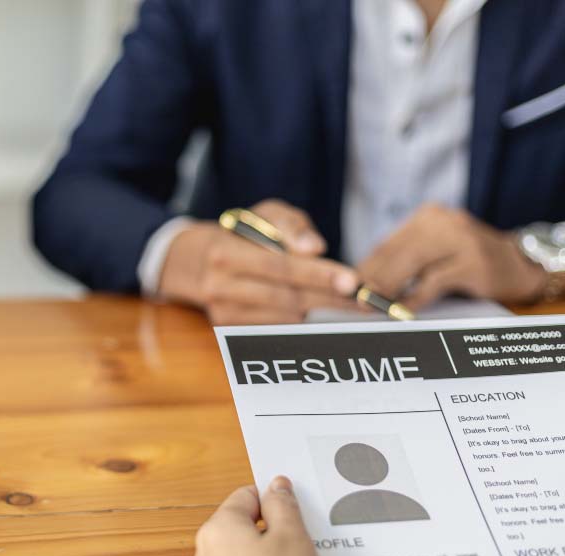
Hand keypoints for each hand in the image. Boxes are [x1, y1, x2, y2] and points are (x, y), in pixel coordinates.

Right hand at [158, 199, 359, 323]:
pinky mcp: (229, 331)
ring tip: (349, 305)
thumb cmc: (243, 235)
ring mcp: (223, 313)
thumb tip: (315, 248)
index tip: (353, 281)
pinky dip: (303, 323)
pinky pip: (276, 330)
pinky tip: (323, 315)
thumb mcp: (264, 215)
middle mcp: (219, 287)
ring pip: (284, 318)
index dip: (318, 275)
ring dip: (320, 313)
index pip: (281, 267)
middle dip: (330, 299)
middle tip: (365, 301)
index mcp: (225, 253)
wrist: (199, 263)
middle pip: (286, 298)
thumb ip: (291, 226)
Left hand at [183, 476, 324, 555]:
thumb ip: (284, 507)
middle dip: (269, 536)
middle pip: (240, 530)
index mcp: (219, 527)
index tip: (293, 510)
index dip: (272, 500)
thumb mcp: (293, 538)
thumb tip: (276, 486)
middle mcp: (203, 554)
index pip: (245, 497)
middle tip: (301, 548)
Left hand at [358, 204, 547, 309]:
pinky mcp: (474, 262)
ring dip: (389, 287)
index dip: (365, 267)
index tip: (346, 287)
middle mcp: (443, 222)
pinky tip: (402, 309)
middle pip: (396, 251)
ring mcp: (461, 239)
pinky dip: (415, 297)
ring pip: (412, 263)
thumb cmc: (468, 262)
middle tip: (354, 299)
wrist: (520, 264)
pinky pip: (434, 281)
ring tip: (373, 304)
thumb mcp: (435, 254)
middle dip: (372, 278)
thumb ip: (404, 263)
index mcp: (428, 217)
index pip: (387, 244)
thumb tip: (362, 283)